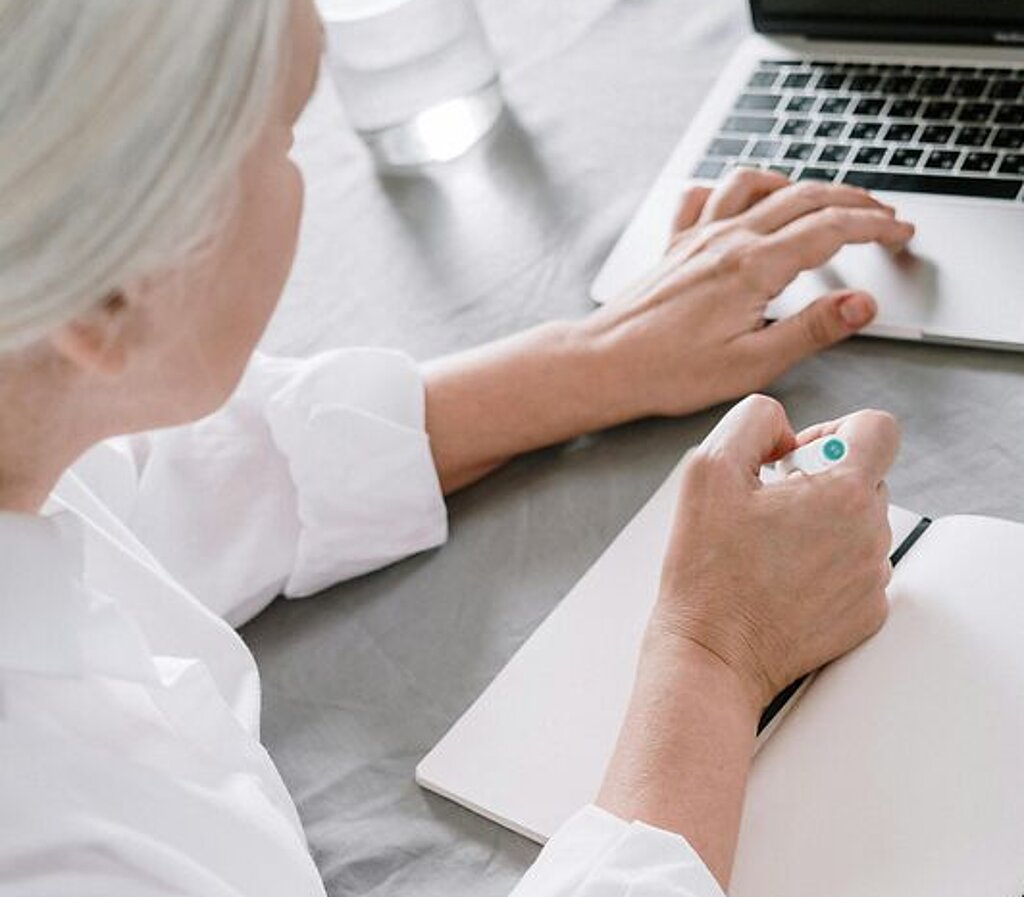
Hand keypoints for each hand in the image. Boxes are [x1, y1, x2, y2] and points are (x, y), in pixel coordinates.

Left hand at [583, 169, 914, 418]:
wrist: (605, 364)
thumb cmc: (669, 371)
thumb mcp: (753, 364)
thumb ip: (812, 329)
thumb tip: (862, 303)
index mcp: (753, 267)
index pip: (832, 229)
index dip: (876, 226)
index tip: (902, 233)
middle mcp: (727, 239)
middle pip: (805, 197)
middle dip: (854, 202)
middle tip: (885, 216)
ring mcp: (698, 236)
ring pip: (759, 185)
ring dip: (799, 184)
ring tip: (825, 199)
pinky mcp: (675, 245)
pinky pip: (706, 195)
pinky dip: (734, 187)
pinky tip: (743, 199)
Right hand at [649, 394, 899, 710]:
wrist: (712, 654)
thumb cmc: (707, 572)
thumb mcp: (708, 469)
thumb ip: (754, 421)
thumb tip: (784, 428)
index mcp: (843, 494)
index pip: (878, 428)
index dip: (833, 430)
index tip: (797, 457)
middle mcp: (870, 535)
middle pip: (865, 476)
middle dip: (820, 480)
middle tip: (769, 508)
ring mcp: (872, 578)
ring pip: (861, 523)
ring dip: (823, 523)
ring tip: (770, 547)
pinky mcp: (867, 614)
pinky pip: (857, 567)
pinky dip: (826, 564)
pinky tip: (782, 578)